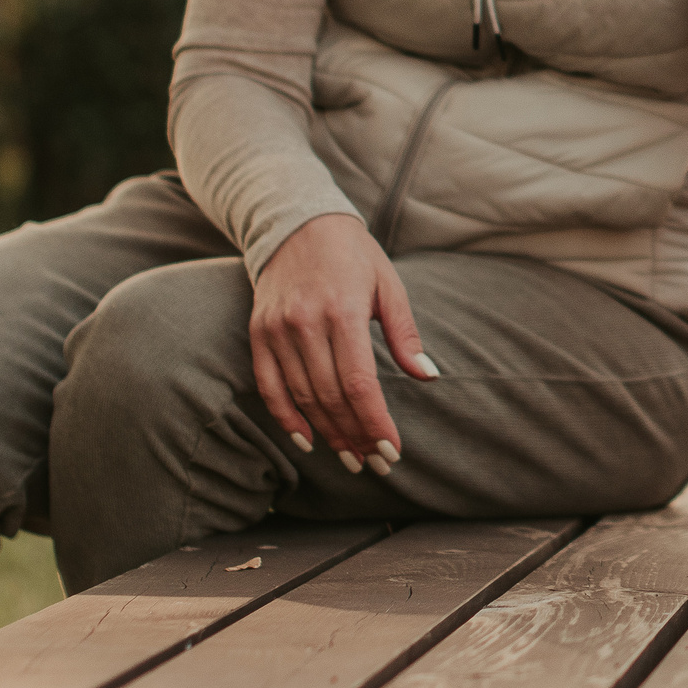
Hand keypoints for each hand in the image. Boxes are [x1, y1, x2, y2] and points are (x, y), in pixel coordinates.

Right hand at [250, 214, 435, 472]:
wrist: (297, 224)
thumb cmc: (354, 256)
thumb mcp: (389, 285)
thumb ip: (405, 334)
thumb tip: (428, 376)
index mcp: (344, 311)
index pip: (359, 382)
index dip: (375, 421)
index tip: (391, 449)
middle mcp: (306, 323)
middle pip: (331, 396)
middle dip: (355, 435)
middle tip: (375, 463)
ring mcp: (278, 329)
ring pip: (302, 396)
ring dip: (328, 433)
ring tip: (351, 458)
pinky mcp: (258, 333)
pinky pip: (269, 385)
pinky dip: (286, 417)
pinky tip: (307, 439)